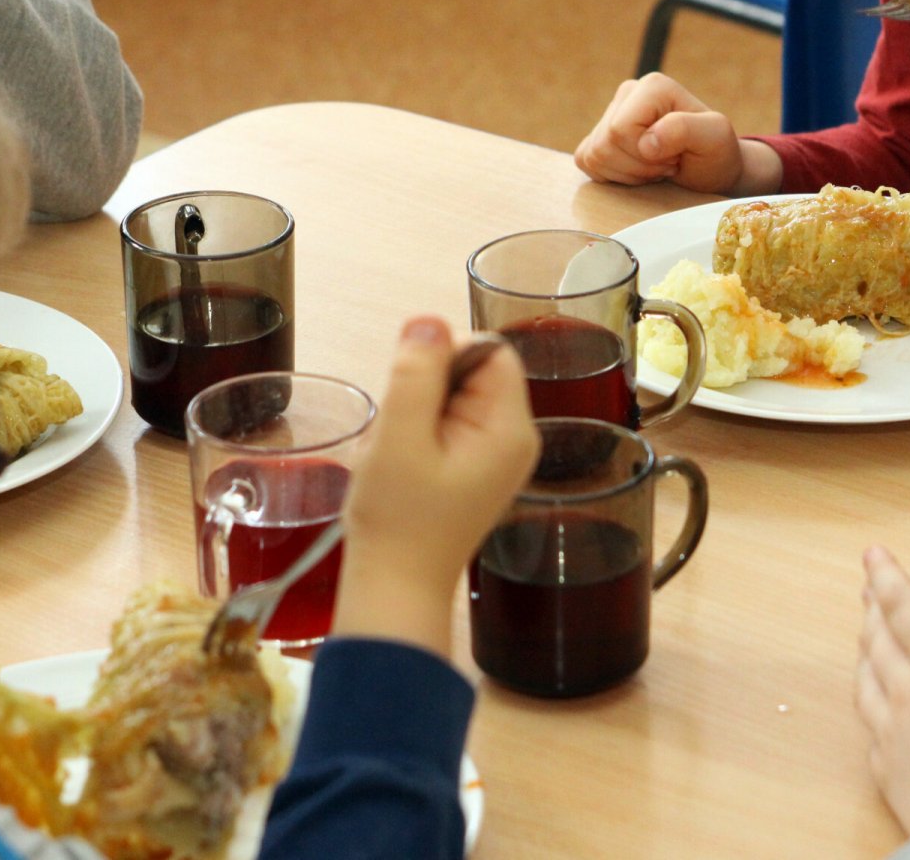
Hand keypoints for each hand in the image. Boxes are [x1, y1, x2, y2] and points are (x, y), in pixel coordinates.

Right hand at [332, 315, 538, 654]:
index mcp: (510, 428)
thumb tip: (428, 320)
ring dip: (415, 413)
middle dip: (425, 389)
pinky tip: (401, 467)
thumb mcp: (398, 436)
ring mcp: (496, 456)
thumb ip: (416, 373)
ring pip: (452, 397)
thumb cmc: (398, 522)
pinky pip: (444, 424)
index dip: (445, 356)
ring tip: (399, 457)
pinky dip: (415, 435)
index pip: (489, 351)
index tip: (411, 393)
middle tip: (401, 434)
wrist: (395, 588)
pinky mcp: (474, 468)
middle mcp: (515, 438)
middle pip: (472, 371)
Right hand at [573, 73, 782, 195]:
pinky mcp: (599, 135)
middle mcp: (627, 94)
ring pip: (594, 155)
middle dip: (638, 167)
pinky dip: (613, 175)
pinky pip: (587, 162)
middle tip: (667, 163)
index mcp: (652, 87)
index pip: (620, 130)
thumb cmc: (715, 152)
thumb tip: (646, 141)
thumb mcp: (715, 139)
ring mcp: (610, 114)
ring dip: (628, 173)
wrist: (709, 167)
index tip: (675, 156)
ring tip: (656, 165)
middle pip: (605, 144)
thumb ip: (685, 130)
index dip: (645, 155)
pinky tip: (639, 169)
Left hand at [856, 547, 909, 836]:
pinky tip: (877, 714)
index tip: (871, 553)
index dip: (887, 576)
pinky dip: (871, 708)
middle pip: (881, 641)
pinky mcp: (891, 771)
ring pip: (868, 681)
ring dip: (866, 653)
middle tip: (867, 590)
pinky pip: (872, 729)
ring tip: (866, 640)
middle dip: (873, 609)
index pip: (905, 607)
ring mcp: (893, 732)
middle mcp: (907, 691)